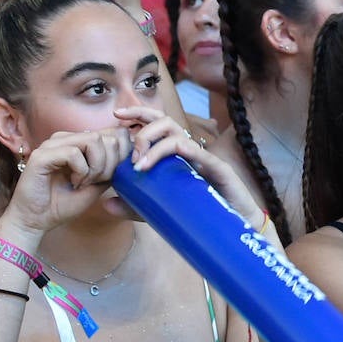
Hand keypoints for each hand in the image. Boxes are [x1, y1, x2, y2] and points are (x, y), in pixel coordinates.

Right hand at [2, 128, 133, 236]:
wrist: (34, 221)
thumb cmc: (63, 204)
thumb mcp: (98, 184)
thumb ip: (112, 168)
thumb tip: (131, 154)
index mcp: (79, 142)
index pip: (114, 133)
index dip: (121, 155)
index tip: (112, 176)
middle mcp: (66, 138)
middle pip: (108, 136)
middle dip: (111, 163)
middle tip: (97, 181)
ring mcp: (52, 144)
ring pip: (94, 140)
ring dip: (97, 166)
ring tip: (85, 182)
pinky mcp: (41, 155)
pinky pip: (74, 153)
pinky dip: (81, 170)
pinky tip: (74, 182)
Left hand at [122, 107, 263, 226]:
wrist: (236, 228)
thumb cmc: (201, 214)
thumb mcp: (160, 209)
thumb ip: (135, 205)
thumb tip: (106, 203)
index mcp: (178, 154)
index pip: (158, 124)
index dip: (138, 114)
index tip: (116, 116)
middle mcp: (190, 150)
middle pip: (166, 121)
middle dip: (142, 125)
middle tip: (130, 150)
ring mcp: (203, 157)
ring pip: (176, 133)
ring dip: (152, 142)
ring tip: (138, 164)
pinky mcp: (215, 167)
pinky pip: (193, 149)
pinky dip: (171, 151)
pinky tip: (155, 164)